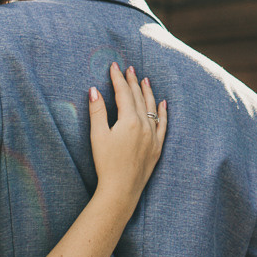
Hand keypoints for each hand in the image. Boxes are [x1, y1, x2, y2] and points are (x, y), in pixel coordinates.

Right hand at [89, 62, 166, 205]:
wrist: (121, 190)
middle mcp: (144, 126)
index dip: (118, 78)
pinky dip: (162, 112)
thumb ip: (97, 111)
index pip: (123, 93)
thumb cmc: (106, 164)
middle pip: (138, 97)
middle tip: (129, 68)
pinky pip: (163, 124)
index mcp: (129, 121)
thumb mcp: (97, 136)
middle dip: (132, 81)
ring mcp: (153, 136)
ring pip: (152, 108)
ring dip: (147, 92)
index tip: (114, 66)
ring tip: (144, 79)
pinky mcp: (157, 147)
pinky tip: (162, 103)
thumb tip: (94, 90)